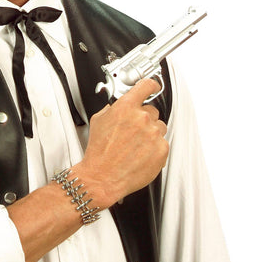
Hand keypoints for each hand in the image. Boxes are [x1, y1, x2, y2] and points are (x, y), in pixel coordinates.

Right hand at [74, 78, 168, 208]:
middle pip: (151, 111)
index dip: (151, 85)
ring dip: (150, 133)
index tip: (153, 86)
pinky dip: (154, 148)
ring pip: (158, 127)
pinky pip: (162, 143)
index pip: (146, 86)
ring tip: (135, 145)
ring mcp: (153, 134)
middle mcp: (141, 118)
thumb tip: (118, 106)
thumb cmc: (99, 152)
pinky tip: (140, 154)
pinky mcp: (161, 150)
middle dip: (143, 119)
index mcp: (125, 107)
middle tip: (132, 131)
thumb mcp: (98, 121)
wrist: (103, 176)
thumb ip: (113, 108)